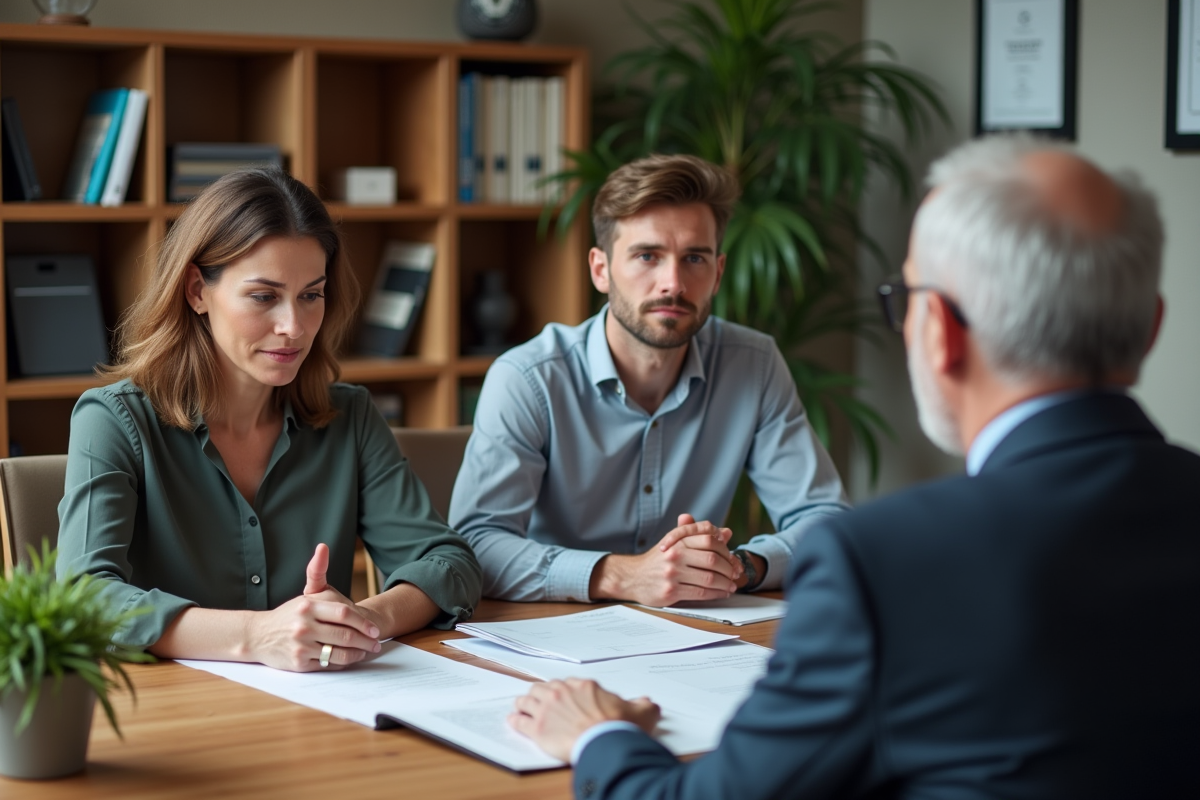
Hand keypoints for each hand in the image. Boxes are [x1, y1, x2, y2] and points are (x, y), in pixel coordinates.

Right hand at [244, 544, 381, 671]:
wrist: (258, 635)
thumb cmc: (289, 614)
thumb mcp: (305, 594)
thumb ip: (317, 571)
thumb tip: (323, 547)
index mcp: (307, 606)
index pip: (343, 614)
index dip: (363, 623)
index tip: (374, 629)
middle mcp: (303, 626)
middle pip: (344, 635)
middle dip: (365, 641)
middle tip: (376, 643)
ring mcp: (300, 646)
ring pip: (338, 653)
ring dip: (357, 654)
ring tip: (366, 651)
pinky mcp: (298, 664)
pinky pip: (328, 665)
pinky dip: (342, 663)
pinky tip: (349, 658)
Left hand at [508, 679, 660, 761]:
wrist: (605, 743)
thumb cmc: (620, 728)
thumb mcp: (641, 713)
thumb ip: (643, 705)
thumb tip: (648, 702)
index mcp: (584, 687)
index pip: (567, 683)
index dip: (563, 690)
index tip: (562, 695)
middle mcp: (562, 693)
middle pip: (543, 688)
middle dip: (540, 694)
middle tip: (539, 700)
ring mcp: (547, 710)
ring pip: (527, 701)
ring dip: (523, 704)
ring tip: (521, 707)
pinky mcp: (537, 729)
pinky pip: (519, 721)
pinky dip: (515, 721)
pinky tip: (513, 721)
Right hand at [588, 514, 742, 605]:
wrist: (632, 577)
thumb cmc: (657, 560)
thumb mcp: (674, 542)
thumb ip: (699, 535)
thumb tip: (726, 532)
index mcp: (677, 540)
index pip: (709, 539)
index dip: (725, 548)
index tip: (731, 556)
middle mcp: (675, 554)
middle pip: (712, 559)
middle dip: (728, 568)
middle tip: (735, 573)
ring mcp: (672, 573)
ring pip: (709, 578)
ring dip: (725, 583)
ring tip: (731, 585)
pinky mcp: (671, 591)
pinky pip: (700, 593)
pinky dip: (715, 594)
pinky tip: (721, 593)